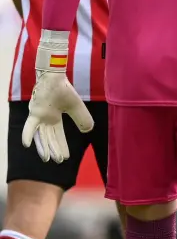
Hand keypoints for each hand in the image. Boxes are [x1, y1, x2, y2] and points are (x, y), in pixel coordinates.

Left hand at [21, 30, 93, 163]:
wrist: (55, 78)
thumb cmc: (64, 89)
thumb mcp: (77, 108)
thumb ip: (82, 119)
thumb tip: (87, 131)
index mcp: (55, 117)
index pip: (59, 135)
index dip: (62, 146)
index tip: (66, 157)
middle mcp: (46, 119)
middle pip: (51, 138)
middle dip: (55, 149)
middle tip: (58, 161)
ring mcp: (39, 116)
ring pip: (42, 136)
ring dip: (44, 147)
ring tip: (48, 159)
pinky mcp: (35, 113)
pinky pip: (30, 126)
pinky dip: (28, 135)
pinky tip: (26, 144)